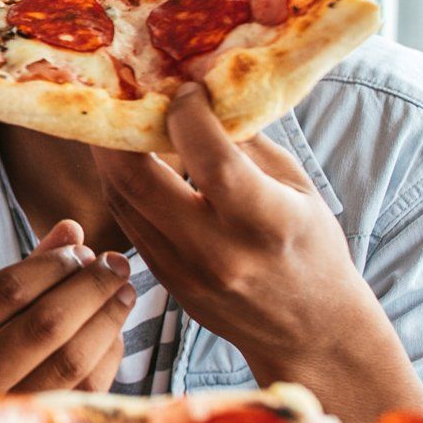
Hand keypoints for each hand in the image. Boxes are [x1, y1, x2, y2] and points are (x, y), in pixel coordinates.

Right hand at [0, 219, 133, 393]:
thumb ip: (16, 278)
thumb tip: (72, 229)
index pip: (7, 290)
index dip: (54, 266)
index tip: (83, 251)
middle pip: (45, 325)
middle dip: (91, 288)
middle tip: (117, 264)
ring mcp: (1, 417)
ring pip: (71, 361)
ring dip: (107, 320)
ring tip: (124, 292)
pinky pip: (85, 392)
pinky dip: (106, 357)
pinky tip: (113, 333)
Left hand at [90, 84, 422, 421]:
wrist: (309, 331)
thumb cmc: (312, 249)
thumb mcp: (297, 187)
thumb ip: (247, 143)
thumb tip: (205, 91)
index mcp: (265, 222)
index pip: (211, 159)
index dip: (187, 115)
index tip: (184, 90)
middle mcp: (218, 251)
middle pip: (140, 181)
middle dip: (119, 132)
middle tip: (116, 96)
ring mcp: (184, 272)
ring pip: (123, 201)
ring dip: (110, 157)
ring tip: (114, 121)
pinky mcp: (165, 281)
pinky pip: (128, 224)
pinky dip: (122, 186)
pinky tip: (125, 160)